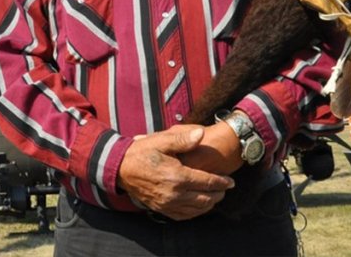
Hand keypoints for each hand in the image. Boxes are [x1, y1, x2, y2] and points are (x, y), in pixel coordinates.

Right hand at [117, 126, 234, 220]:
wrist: (120, 167)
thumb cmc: (142, 152)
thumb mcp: (161, 140)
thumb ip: (183, 139)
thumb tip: (201, 134)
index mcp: (177, 176)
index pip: (207, 182)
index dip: (222, 182)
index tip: (231, 181)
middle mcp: (173, 193)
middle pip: (205, 198)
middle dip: (218, 194)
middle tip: (225, 188)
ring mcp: (166, 203)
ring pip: (196, 209)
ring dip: (209, 204)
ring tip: (216, 197)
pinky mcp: (160, 208)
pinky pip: (183, 216)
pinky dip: (195, 213)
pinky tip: (199, 206)